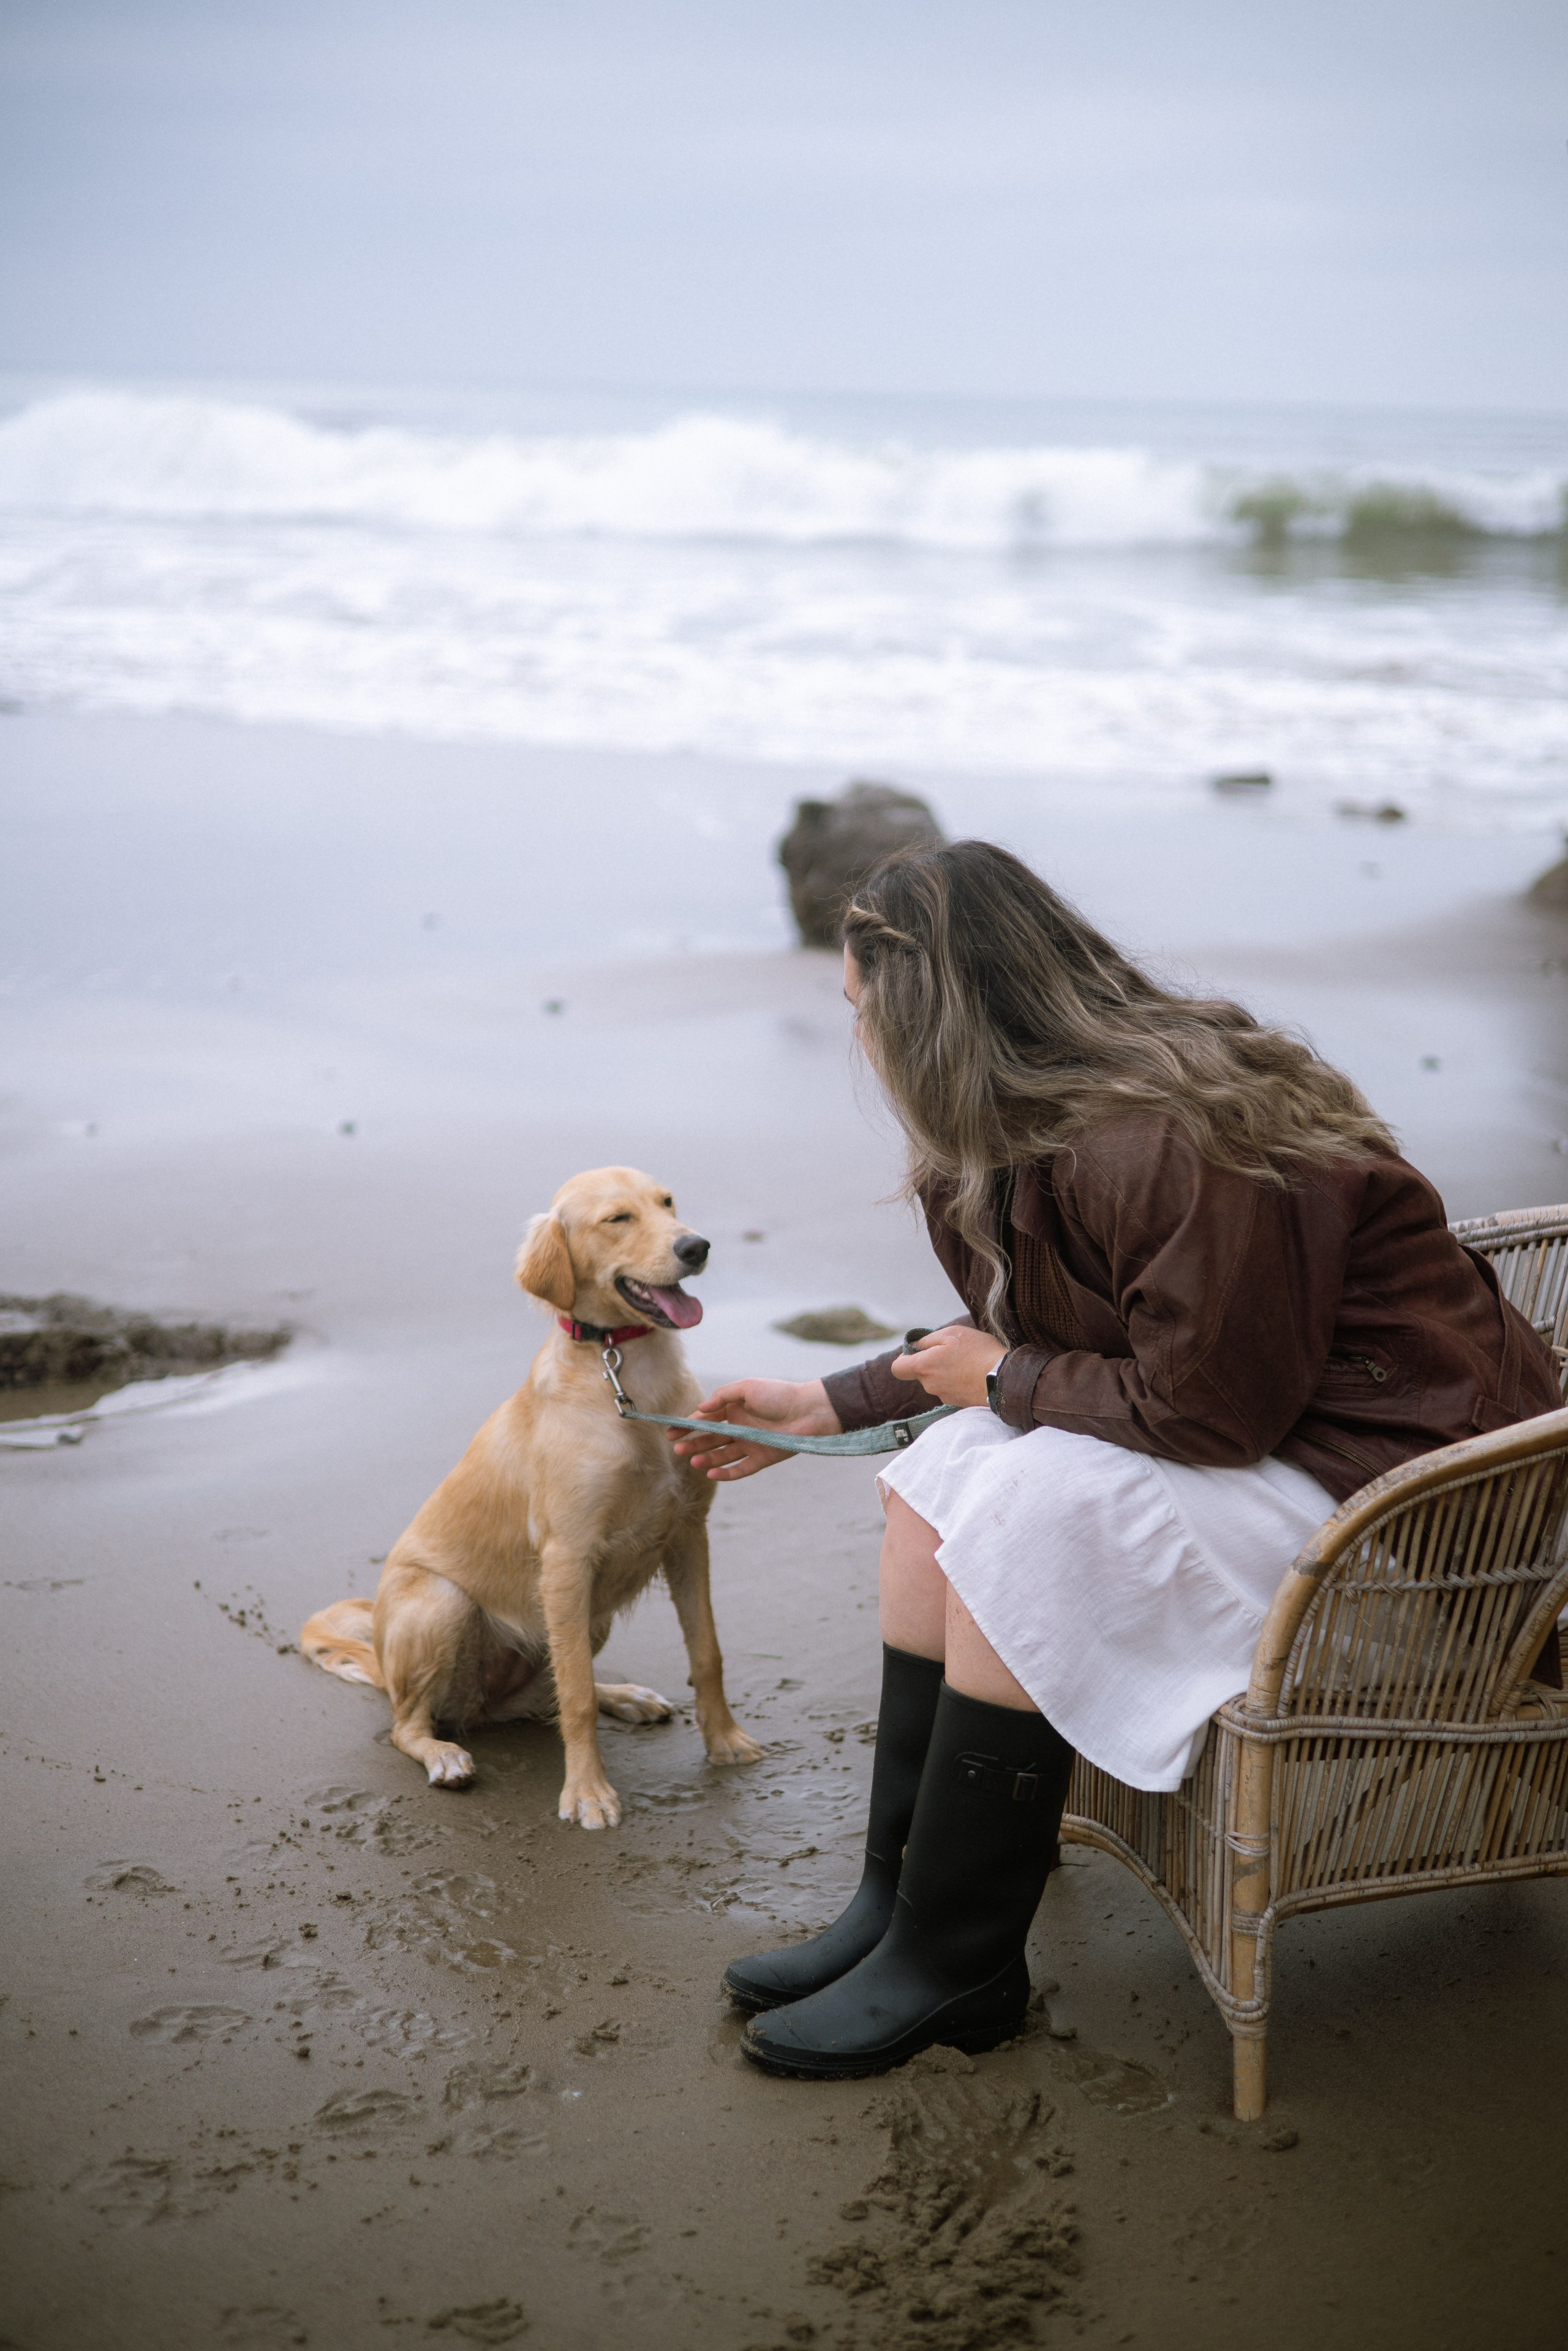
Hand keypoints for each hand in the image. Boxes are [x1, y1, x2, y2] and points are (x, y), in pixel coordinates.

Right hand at [671, 1377, 841, 1480]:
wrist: (809, 1411)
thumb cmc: (779, 1395)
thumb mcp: (747, 1388)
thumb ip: (722, 1396)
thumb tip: (700, 1409)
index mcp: (735, 1409)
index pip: (706, 1419)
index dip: (687, 1426)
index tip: (670, 1432)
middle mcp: (740, 1427)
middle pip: (711, 1439)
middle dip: (693, 1444)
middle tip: (677, 1449)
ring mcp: (750, 1444)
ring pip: (723, 1455)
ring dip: (707, 1459)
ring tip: (693, 1462)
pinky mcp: (762, 1459)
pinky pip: (740, 1469)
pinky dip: (726, 1473)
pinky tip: (711, 1474)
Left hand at [889, 1324, 1005, 1407]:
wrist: (1004, 1379)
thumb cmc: (978, 1352)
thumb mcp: (952, 1334)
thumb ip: (927, 1340)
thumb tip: (913, 1345)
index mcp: (924, 1367)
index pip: (897, 1368)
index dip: (904, 1358)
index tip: (919, 1350)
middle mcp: (930, 1385)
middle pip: (920, 1373)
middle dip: (931, 1362)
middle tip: (952, 1351)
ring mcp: (944, 1396)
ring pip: (936, 1381)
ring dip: (946, 1371)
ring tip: (966, 1362)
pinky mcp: (958, 1403)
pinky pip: (951, 1389)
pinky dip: (957, 1381)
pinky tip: (972, 1373)